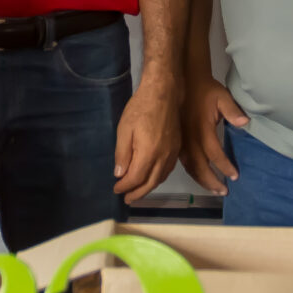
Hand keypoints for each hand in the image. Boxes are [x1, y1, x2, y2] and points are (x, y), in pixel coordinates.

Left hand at [113, 80, 181, 204]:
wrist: (164, 93)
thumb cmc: (140, 108)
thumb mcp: (124, 129)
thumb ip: (122, 154)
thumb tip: (120, 175)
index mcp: (148, 153)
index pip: (136, 178)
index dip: (125, 186)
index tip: (116, 189)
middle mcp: (163, 156)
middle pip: (150, 183)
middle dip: (137, 193)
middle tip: (126, 199)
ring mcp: (172, 152)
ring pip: (160, 177)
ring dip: (148, 187)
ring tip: (137, 192)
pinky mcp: (177, 147)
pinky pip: (168, 169)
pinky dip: (158, 178)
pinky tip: (151, 177)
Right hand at [180, 76, 248, 194]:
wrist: (184, 81)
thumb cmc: (206, 90)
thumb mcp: (222, 96)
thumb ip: (232, 111)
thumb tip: (245, 124)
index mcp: (202, 130)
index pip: (214, 154)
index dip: (225, 167)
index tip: (235, 176)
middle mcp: (190, 139)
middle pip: (200, 167)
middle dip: (212, 181)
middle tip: (224, 191)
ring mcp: (181, 141)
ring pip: (190, 167)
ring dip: (201, 180)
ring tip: (214, 189)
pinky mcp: (177, 141)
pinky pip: (183, 162)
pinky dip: (192, 172)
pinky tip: (199, 177)